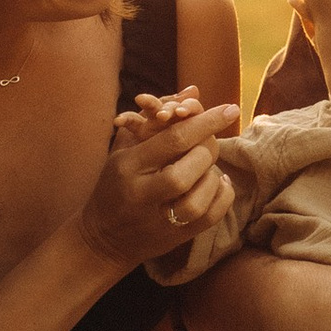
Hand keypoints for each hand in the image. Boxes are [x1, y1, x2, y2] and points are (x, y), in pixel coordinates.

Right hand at [85, 96, 239, 268]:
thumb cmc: (115, 185)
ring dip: (213, 177)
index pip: (173, 140)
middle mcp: (141, 193)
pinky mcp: (173, 238)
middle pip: (186, 170)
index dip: (205, 123)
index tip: (229, 109)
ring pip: (197, 199)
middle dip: (207, 151)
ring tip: (210, 167)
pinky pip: (208, 218)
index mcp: (128, 165)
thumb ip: (158, 119)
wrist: (102, 239)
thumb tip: (194, 91)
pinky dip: (222, 197)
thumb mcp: (125, 149)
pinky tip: (217, 184)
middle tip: (210, 143)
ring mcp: (156, 220)